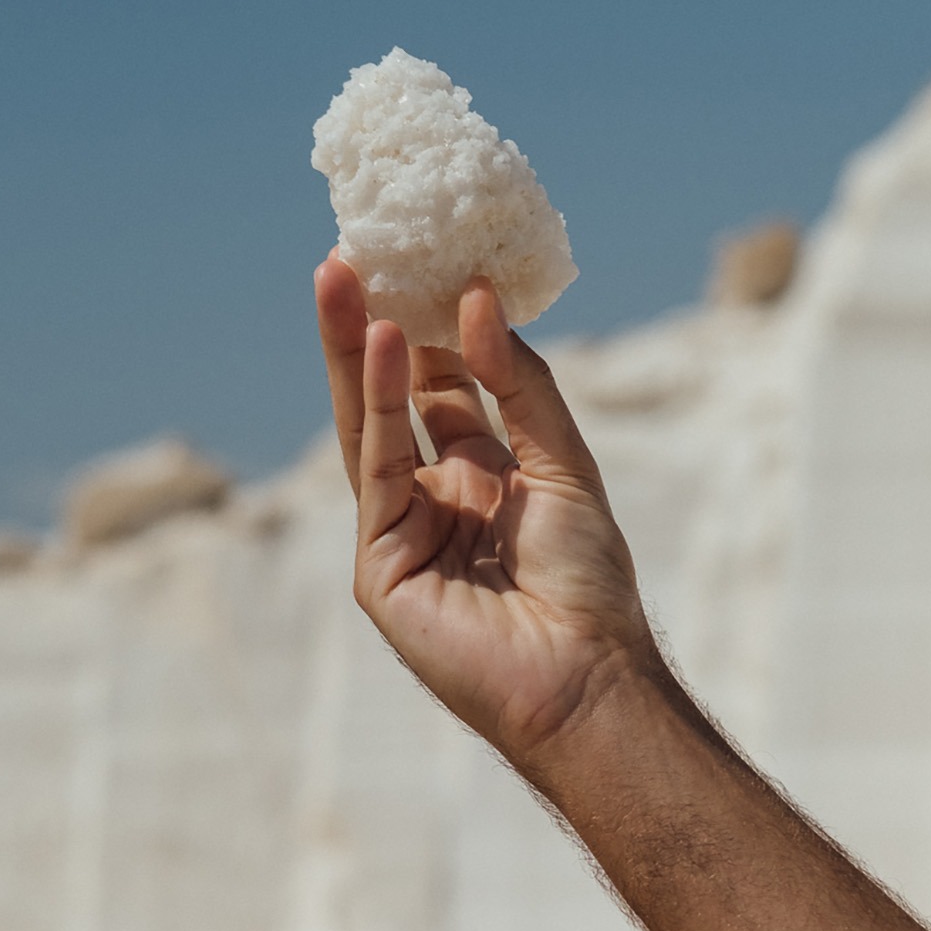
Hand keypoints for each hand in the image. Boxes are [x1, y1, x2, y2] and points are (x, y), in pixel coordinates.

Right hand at [314, 253, 657, 763]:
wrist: (588, 677)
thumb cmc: (588, 583)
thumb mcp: (562, 461)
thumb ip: (520, 383)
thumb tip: (477, 300)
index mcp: (481, 480)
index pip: (440, 390)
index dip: (429, 328)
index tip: (420, 259)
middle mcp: (435, 501)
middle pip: (393, 400)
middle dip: (373, 327)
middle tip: (355, 253)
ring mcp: (401, 534)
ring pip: (370, 426)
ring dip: (354, 351)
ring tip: (341, 275)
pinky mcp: (380, 566)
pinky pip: (379, 469)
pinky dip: (381, 404)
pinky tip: (386, 344)